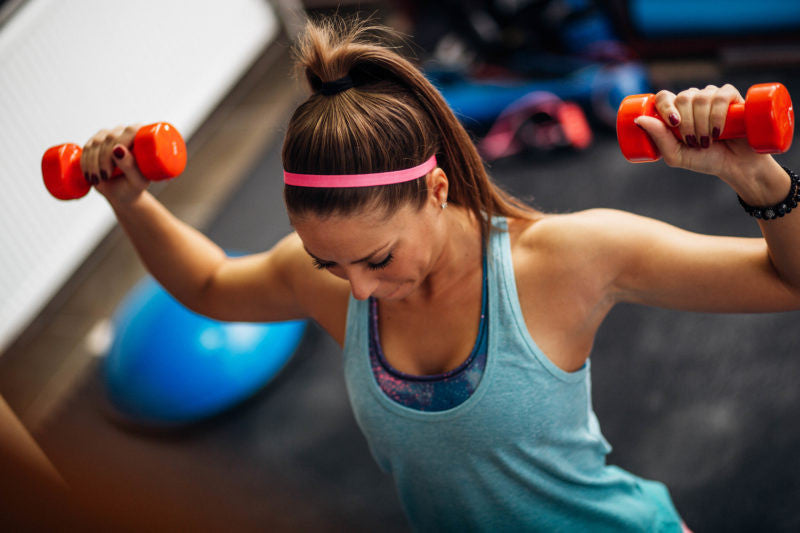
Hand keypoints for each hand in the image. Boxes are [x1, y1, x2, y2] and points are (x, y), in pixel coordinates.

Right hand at [80, 124, 149, 204]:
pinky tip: (90, 174)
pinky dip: (86, 162)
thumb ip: (131, 167)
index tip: (114, 167)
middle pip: (111, 137)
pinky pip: (87, 147)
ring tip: (99, 178)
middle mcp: (127, 132)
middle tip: (105, 176)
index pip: (131, 131)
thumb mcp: (137, 181)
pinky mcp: (96, 142)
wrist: (122, 194)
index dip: (120, 144)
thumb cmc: (134, 186)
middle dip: (104, 159)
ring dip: (93, 163)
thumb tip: (117, 149)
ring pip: (96, 142)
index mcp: (144, 138)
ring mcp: (110, 135)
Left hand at [634, 84, 773, 181]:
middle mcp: (693, 100)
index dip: (666, 106)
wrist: (735, 166)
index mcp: (677, 111)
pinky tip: (718, 130)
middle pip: (683, 97)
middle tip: (693, 142)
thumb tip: (638, 120)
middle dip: (687, 123)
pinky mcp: (732, 97)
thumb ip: (659, 138)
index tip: (673, 124)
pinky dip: (717, 114)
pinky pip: (721, 96)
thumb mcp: (676, 155)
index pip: (664, 96)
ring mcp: (712, 97)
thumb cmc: (704, 159)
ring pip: (701, 97)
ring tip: (707, 141)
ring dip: (702, 122)